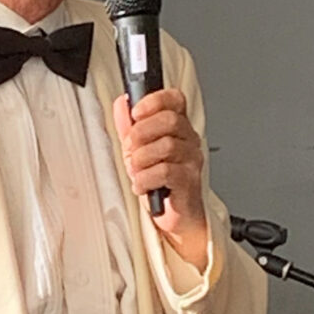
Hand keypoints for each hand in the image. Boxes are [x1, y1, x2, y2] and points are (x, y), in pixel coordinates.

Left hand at [113, 91, 207, 269]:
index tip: (135, 112)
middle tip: (131, 148)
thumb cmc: (157, 180)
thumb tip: (121, 103)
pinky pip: (166, 172)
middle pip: (170, 120)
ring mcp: (192, 160)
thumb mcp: (137, 148)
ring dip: (141, 159)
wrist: (171, 214)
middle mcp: (189, 139)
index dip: (154, 100)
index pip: (174, 99)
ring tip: (136, 171)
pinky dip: (146, 178)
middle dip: (142, 133)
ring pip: (167, 146)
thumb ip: (129, 125)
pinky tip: (140, 185)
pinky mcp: (189, 181)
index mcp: (177, 126)